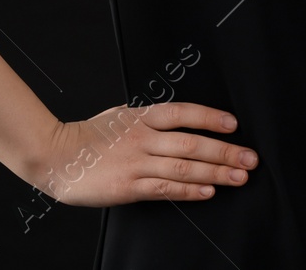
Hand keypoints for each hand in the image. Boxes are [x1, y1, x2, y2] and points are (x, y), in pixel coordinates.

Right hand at [30, 101, 257, 206]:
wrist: (55, 155)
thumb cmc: (86, 136)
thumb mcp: (118, 115)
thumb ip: (145, 118)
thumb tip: (174, 119)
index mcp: (140, 117)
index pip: (182, 112)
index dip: (209, 117)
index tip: (233, 125)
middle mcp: (142, 137)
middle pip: (191, 142)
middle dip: (224, 150)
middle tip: (250, 158)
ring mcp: (136, 162)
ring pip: (184, 166)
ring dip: (216, 172)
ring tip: (240, 177)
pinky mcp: (129, 186)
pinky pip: (165, 188)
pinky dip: (189, 190)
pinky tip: (208, 191)